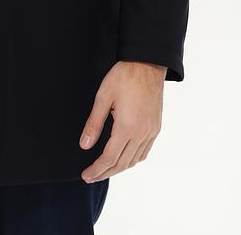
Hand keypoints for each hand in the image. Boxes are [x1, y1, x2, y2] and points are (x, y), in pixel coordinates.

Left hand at [78, 60, 165, 182]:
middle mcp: (141, 133)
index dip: (97, 169)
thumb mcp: (103, 96)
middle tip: (91, 176)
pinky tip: (123, 158)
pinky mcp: (155, 127)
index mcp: (127, 126)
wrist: (147, 64)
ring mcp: (151, 131)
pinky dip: (133, 160)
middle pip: (122, 163)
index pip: (110, 158)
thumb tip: (84, 145)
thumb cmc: (124, 76)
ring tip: (104, 169)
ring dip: (119, 168)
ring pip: (135, 160)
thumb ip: (94, 123)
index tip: (86, 175)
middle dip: (105, 172)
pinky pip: (144, 151)